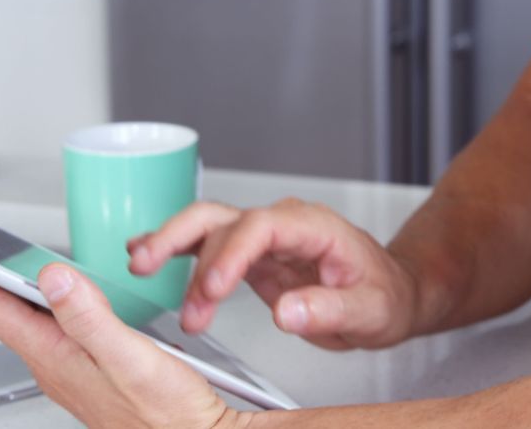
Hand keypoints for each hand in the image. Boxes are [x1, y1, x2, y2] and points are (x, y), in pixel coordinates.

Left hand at [0, 253, 243, 428]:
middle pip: (1, 312)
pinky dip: (45, 303)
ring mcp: (72, 368)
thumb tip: (53, 277)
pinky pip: (53, 329)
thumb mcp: (130, 358)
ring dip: (8, 289)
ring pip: (26, 320)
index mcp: (56, 356)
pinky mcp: (91, 369)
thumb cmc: (167, 413)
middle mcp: (56, 363)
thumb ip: (89, 316)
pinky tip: (56, 293)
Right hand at [126, 199, 419, 349]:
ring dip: (172, 244)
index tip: (210, 289)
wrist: (391, 293)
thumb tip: (287, 312)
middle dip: (182, 239)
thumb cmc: (385, 295)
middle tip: (149, 267)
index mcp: (314, 228)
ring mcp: (265, 238)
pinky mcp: (252, 256)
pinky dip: (177, 249)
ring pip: (208, 225)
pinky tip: (147, 254)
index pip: (261, 227)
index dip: (230, 255)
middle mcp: (284, 224)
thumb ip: (330, 310)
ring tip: (139, 265)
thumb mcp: (371, 311)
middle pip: (224, 218)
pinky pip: (209, 245)